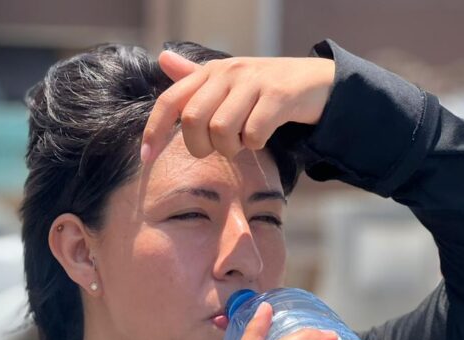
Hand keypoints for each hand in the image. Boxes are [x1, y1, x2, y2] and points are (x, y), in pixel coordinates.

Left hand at [141, 51, 334, 162]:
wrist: (317, 83)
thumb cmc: (264, 90)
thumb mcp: (228, 83)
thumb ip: (195, 79)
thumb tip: (162, 59)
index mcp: (210, 72)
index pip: (170, 100)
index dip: (154, 130)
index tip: (146, 157)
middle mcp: (228, 72)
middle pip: (193, 120)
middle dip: (201, 146)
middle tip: (218, 149)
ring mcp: (254, 82)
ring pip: (222, 129)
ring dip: (231, 147)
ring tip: (243, 142)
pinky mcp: (278, 95)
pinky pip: (253, 133)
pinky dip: (255, 144)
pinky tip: (263, 137)